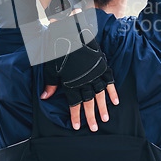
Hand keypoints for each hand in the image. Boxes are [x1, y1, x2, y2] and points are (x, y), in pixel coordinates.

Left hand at [42, 12, 118, 130]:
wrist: (70, 32)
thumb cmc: (58, 49)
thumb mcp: (51, 67)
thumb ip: (50, 83)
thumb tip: (44, 97)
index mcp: (71, 82)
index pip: (74, 103)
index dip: (75, 116)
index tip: (77, 127)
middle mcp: (84, 80)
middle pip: (89, 102)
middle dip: (91, 116)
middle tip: (95, 128)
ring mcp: (95, 73)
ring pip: (100, 94)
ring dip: (103, 107)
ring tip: (106, 118)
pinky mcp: (102, 65)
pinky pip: (109, 80)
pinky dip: (113, 91)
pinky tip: (116, 101)